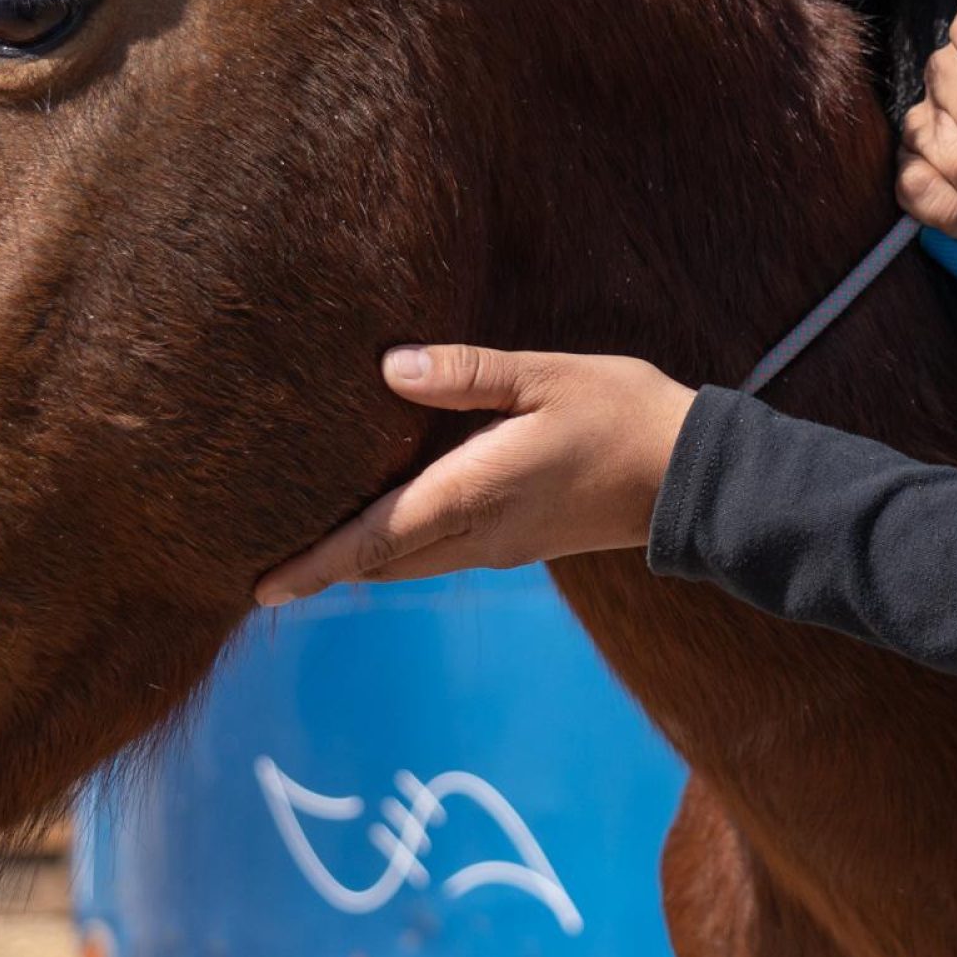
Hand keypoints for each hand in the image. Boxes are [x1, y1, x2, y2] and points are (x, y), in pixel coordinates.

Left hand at [255, 345, 697, 605]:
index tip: (262, 588)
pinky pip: (445, 551)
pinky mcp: (524, 542)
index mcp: (475, 494)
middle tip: (271, 565)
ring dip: (366, 557)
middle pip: (384, 563)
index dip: (315, 564)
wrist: (693, 479)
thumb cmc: (623, 415)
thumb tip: (391, 368)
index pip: (375, 539)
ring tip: (319, 541)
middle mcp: (481, 534)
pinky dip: (405, 543)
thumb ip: (467, 375)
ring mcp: (504, 546)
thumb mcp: (547, 376)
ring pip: (413, 563)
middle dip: (328, 567)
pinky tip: (396, 514)